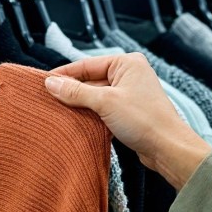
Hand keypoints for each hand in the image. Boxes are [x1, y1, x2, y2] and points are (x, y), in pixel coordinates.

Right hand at [44, 54, 211, 190]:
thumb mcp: (105, 102)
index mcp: (127, 63)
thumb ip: (76, 92)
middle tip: (48, 99)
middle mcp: (129, 74)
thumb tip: (51, 83)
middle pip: (90, 80)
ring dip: (79, 104)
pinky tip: (76, 122)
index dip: (64, 74)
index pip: (87, 65)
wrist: (167, 148)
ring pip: (95, 96)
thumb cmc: (144, 120)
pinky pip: (102, 109)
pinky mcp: (128, 112)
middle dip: (71, 90)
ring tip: (58, 111)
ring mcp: (129, 94)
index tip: (43, 83)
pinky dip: (90, 115)